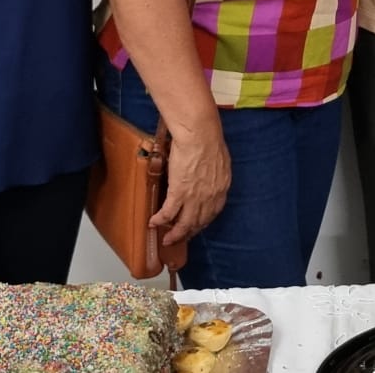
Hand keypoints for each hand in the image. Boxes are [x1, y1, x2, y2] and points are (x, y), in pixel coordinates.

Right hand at [152, 125, 231, 246]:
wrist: (199, 135)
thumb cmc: (208, 139)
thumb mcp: (218, 158)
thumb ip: (214, 171)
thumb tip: (208, 172)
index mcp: (221, 186)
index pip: (213, 211)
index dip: (204, 221)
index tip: (197, 225)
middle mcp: (210, 196)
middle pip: (200, 221)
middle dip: (189, 232)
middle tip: (181, 238)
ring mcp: (195, 197)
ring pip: (185, 223)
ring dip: (175, 234)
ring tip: (167, 240)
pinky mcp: (179, 193)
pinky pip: (168, 213)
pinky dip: (160, 220)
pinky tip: (153, 223)